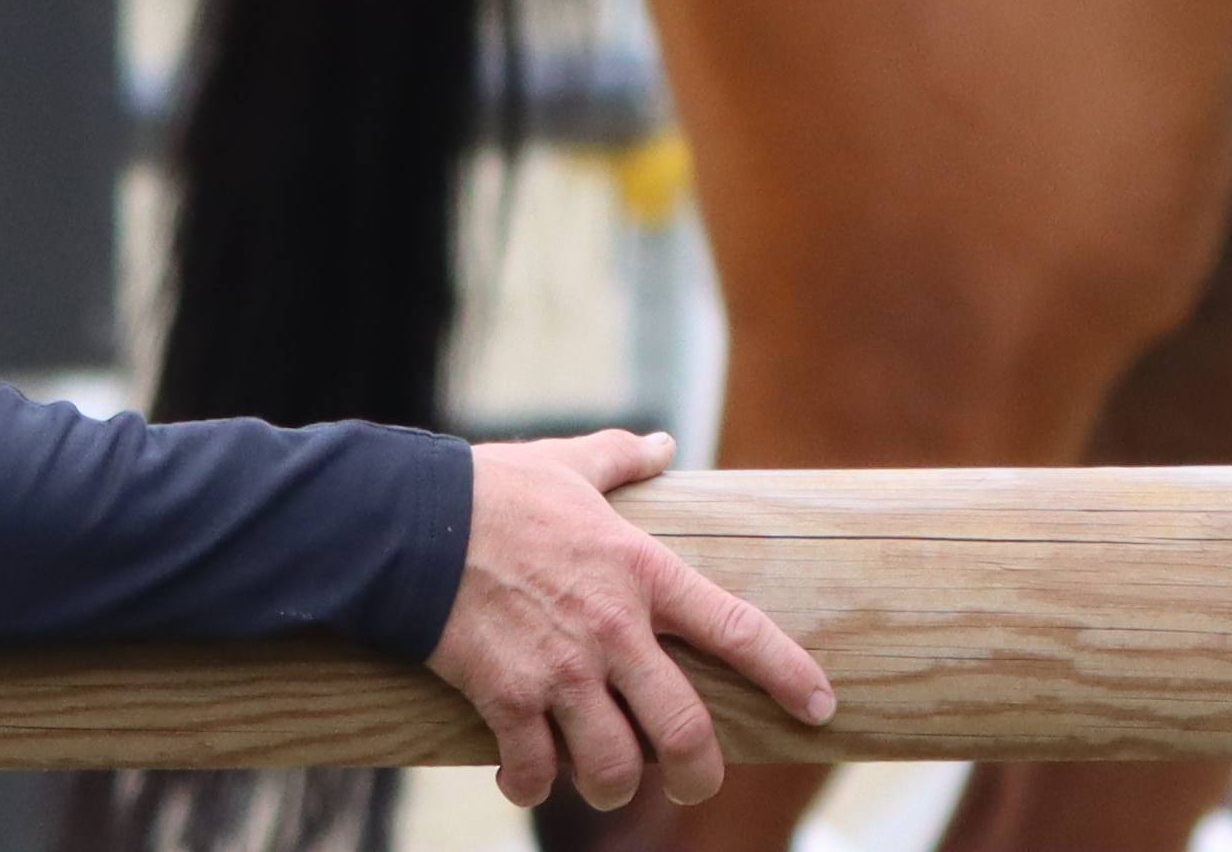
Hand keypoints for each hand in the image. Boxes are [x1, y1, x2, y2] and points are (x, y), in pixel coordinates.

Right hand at [431, 431, 835, 814]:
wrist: (412, 525)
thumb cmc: (496, 491)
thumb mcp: (575, 464)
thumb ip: (624, 459)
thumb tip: (661, 444)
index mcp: (646, 573)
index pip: (738, 631)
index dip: (787, 674)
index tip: (820, 707)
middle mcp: (615, 630)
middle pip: (680, 725)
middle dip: (697, 772)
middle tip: (698, 788)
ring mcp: (560, 670)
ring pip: (610, 763)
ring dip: (612, 785)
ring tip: (608, 785)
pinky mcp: (504, 698)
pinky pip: (532, 767)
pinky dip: (532, 784)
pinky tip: (529, 778)